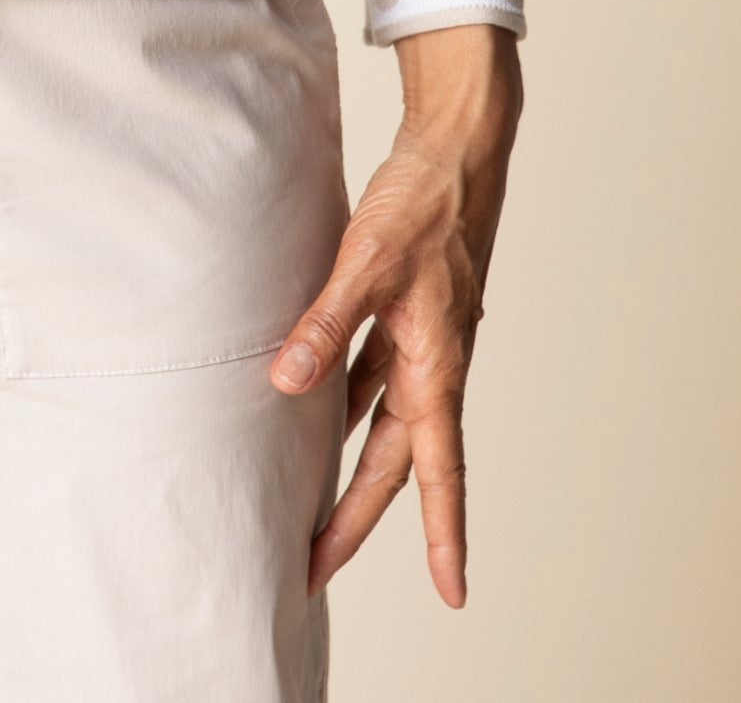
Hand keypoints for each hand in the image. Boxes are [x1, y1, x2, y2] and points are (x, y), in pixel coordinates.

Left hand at [271, 21, 521, 608]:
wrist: (455, 148)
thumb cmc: (424, 201)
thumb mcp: (369, 262)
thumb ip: (326, 324)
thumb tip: (285, 383)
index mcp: (438, 365)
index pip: (437, 469)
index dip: (444, 534)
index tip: (453, 592)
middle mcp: (433, 364)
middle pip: (398, 463)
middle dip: (359, 519)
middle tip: (316, 569)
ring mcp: (420, 342)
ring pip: (383, 425)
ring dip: (352, 470)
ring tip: (309, 513)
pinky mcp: (405, 315)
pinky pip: (372, 378)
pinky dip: (346, 407)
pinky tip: (310, 411)